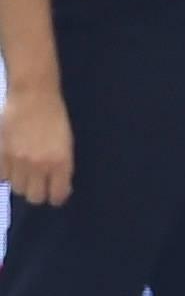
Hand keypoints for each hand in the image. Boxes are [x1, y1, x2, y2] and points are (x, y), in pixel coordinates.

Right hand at [0, 84, 71, 206]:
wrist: (33, 97)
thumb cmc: (55, 118)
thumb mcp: (67, 144)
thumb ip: (62, 167)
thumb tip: (59, 188)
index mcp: (60, 163)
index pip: (57, 195)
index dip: (56, 197)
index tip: (55, 194)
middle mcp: (39, 165)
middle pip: (35, 196)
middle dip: (38, 193)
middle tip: (39, 184)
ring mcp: (18, 160)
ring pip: (17, 188)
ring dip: (22, 183)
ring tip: (25, 172)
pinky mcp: (1, 153)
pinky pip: (2, 177)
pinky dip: (6, 175)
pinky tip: (12, 166)